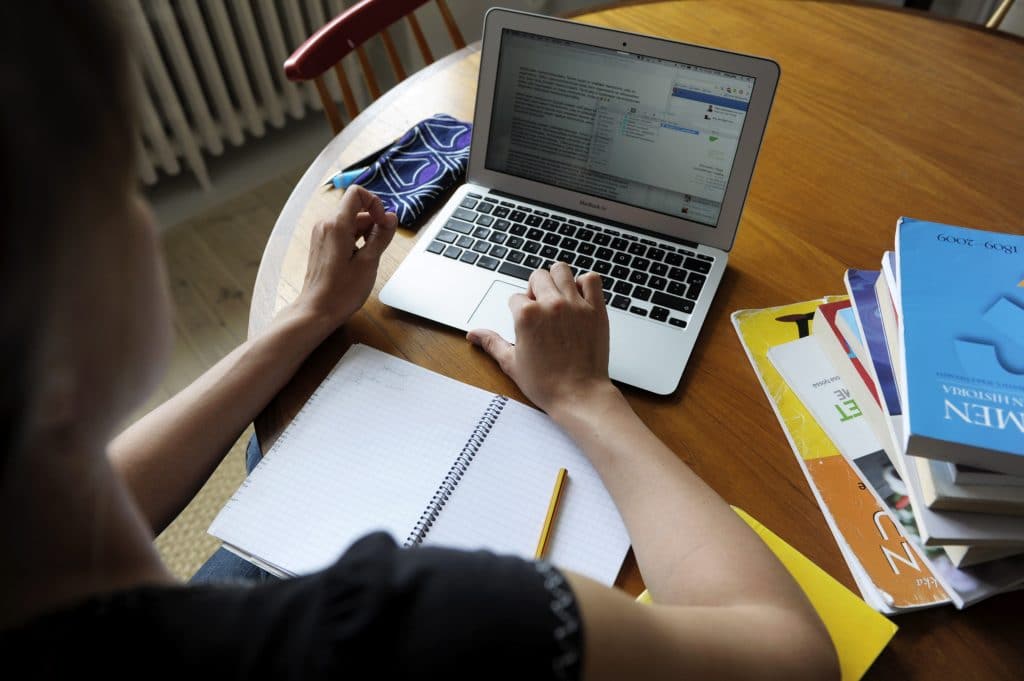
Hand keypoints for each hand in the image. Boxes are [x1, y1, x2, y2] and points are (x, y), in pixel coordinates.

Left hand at [293, 184, 396, 328]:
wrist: (318, 310)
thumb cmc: (341, 291)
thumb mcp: (369, 262)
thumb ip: (381, 235)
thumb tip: (391, 217)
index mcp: (336, 225)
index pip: (357, 194)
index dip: (375, 204)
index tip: (383, 223)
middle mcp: (325, 224)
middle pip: (356, 209)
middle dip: (373, 222)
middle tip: (378, 247)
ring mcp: (322, 233)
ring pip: (351, 221)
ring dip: (366, 233)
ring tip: (367, 258)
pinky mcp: (322, 243)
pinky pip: (343, 231)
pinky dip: (356, 239)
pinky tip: (358, 259)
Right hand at [467, 263, 614, 413]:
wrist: (579, 395)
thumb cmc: (546, 383)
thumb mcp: (512, 363)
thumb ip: (492, 343)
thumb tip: (474, 335)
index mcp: (526, 316)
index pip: (516, 297)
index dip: (518, 310)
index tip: (526, 324)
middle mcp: (550, 305)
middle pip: (537, 276)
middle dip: (535, 289)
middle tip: (539, 307)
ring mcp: (575, 305)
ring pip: (561, 270)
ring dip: (556, 279)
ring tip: (557, 297)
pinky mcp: (596, 310)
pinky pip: (592, 279)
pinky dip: (584, 283)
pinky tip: (579, 297)